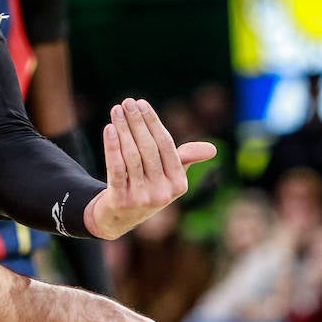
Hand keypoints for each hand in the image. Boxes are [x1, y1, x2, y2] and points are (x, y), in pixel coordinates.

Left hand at [84, 99, 215, 239]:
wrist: (118, 219)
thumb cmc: (147, 188)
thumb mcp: (169, 177)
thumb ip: (185, 158)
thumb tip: (212, 149)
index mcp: (179, 184)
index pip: (166, 146)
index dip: (153, 123)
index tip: (142, 103)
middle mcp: (162, 193)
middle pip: (149, 149)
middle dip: (137, 122)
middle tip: (127, 102)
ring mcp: (141, 198)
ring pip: (132, 157)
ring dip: (123, 130)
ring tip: (116, 110)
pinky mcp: (120, 201)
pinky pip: (116, 170)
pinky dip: (112, 148)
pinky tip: (109, 129)